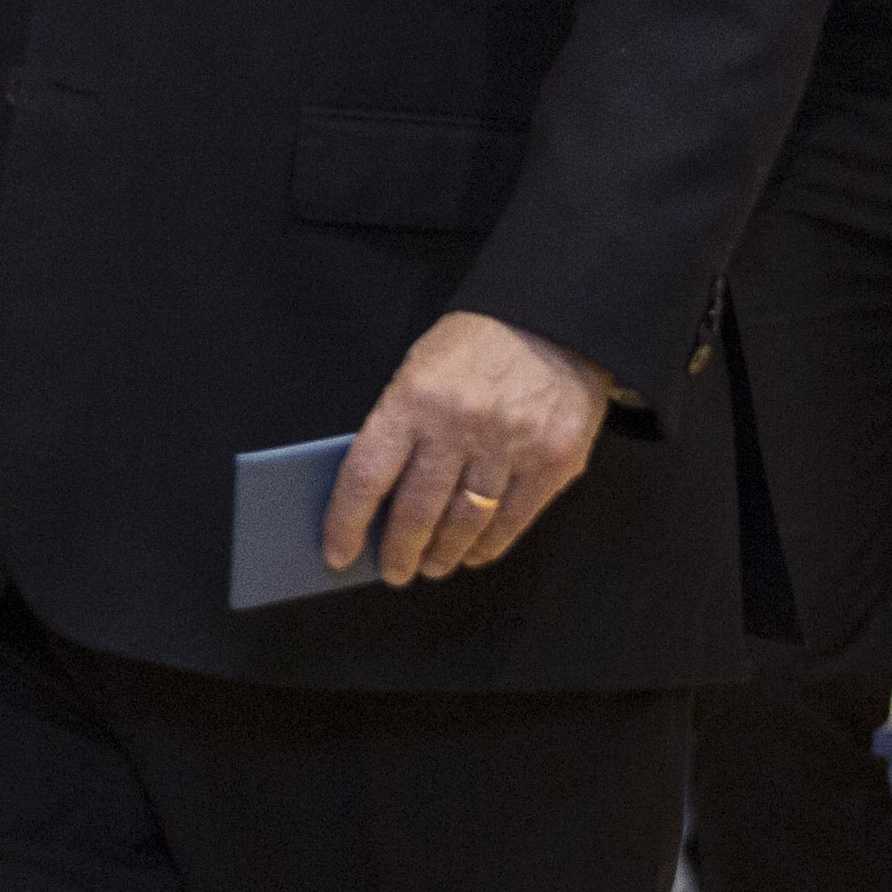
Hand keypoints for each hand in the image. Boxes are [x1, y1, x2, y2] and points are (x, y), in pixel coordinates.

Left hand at [321, 311, 618, 587]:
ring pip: (465, 525)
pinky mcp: (554, 462)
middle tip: (393, 571)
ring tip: (432, 566)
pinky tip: (473, 553)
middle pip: (417, 511)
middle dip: (399, 552)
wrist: (553, 320)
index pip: (366, 477)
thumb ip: (400, 429)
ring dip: (443, 555)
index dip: (346, 523)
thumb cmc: (474, 347)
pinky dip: (488, 546)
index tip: (337, 553)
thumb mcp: (419, 369)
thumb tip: (377, 498)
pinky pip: (513, 522)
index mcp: (413, 400)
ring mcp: (511, 447)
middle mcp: (460, 428)